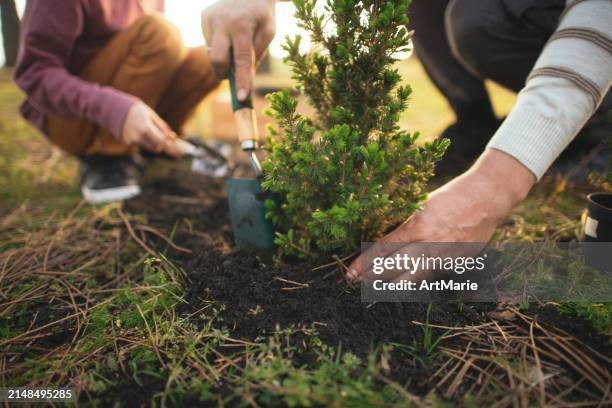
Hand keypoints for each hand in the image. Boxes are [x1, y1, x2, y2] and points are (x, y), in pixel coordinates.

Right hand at [122, 101, 182, 157]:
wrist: (111, 107)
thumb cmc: (135, 109)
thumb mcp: (150, 113)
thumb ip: (161, 126)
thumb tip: (172, 136)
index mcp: (145, 127)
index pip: (161, 141)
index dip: (170, 147)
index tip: (180, 153)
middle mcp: (138, 135)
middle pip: (156, 147)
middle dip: (163, 145)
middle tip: (172, 147)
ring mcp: (130, 140)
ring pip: (147, 146)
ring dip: (152, 141)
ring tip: (145, 127)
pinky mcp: (125, 142)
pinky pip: (138, 142)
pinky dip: (140, 137)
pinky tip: (134, 128)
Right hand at [201, 0, 275, 100]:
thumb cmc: (262, 12)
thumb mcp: (269, 31)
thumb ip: (256, 54)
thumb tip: (243, 76)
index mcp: (241, 25)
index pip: (241, 60)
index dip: (241, 80)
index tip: (241, 97)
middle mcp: (222, 21)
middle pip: (218, 60)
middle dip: (224, 73)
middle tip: (231, 75)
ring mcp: (210, 18)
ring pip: (212, 52)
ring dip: (224, 55)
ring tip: (236, 40)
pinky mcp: (204, 17)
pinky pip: (210, 42)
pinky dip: (220, 45)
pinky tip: (228, 32)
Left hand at [347, 149, 535, 280]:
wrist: (487, 198)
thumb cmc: (451, 197)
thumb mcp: (421, 206)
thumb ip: (406, 228)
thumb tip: (384, 245)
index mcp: (418, 226)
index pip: (383, 249)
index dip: (364, 263)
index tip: (350, 271)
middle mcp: (430, 245)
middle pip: (394, 269)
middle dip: (373, 278)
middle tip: (357, 282)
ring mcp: (445, 258)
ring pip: (412, 280)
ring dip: (391, 285)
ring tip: (376, 288)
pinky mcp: (457, 265)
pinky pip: (431, 277)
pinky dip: (415, 280)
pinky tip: (404, 283)